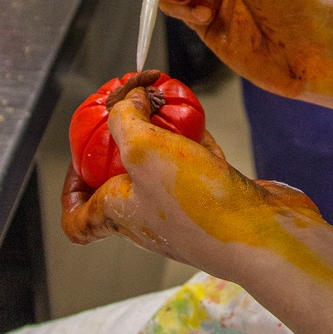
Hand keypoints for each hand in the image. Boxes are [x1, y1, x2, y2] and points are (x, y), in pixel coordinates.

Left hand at [61, 79, 325, 275]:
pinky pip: (196, 163)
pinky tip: (197, 115)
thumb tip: (128, 98)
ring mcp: (184, 209)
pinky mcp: (217, 197)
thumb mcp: (143, 149)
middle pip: (120, 181)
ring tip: (163, 101)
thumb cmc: (196, 202)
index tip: (77, 157)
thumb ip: (126, 118)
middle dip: (121, 140)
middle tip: (130, 109)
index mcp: (120, 215)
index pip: (77, 221)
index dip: (69, 191)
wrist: (263, 235)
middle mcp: (148, 216)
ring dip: (160, 133)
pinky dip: (194, 138)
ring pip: (161, 167)